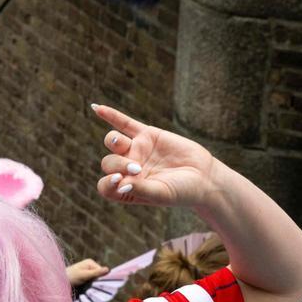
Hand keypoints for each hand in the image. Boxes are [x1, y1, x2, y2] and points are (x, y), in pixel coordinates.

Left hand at [66, 258, 108, 287]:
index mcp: (90, 262)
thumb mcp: (84, 275)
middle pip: (99, 275)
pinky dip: (90, 285)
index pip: (101, 271)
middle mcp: (90, 266)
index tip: (95, 284)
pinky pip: (91, 281)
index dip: (100, 278)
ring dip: (93, 284)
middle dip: (97, 281)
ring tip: (87, 287)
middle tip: (91, 287)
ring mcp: (87, 271)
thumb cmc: (71, 277)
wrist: (59, 281)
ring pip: (95, 279)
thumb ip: (96, 273)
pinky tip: (86, 288)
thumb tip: (108, 269)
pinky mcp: (85, 277)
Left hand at [91, 104, 221, 208]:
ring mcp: (135, 150)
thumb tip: (120, 185)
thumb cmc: (182, 191)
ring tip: (122, 143)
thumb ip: (140, 189)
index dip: (107, 182)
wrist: (204, 176)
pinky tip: (97, 108)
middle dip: (120, 164)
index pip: (106, 186)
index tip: (118, 180)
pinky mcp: (147, 135)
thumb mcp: (160, 193)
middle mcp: (126, 170)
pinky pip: (124, 123)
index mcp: (126, 188)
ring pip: (114, 142)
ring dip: (114, 142)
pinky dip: (111, 115)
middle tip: (138, 168)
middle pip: (109, 163)